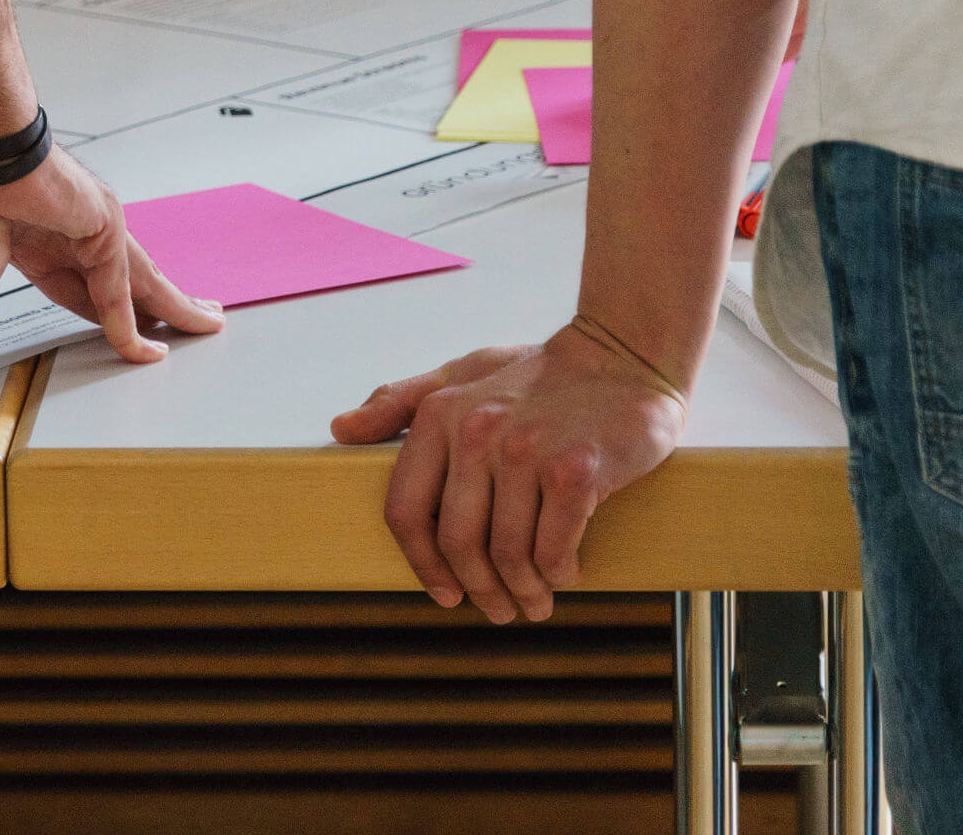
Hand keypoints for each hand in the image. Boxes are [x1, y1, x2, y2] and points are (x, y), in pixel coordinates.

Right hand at [0, 146, 224, 396]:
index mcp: (36, 243)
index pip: (81, 291)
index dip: (107, 318)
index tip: (126, 338)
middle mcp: (71, 234)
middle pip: (124, 285)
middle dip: (156, 307)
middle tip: (187, 326)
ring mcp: (91, 228)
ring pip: (139, 283)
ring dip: (172, 307)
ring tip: (205, 325)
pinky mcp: (102, 225)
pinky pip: (118, 288)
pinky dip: (130, 321)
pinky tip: (147, 348)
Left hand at [329, 325, 686, 621]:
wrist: (623, 353)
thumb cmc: (537, 374)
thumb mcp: (461, 375)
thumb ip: (400, 401)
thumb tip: (339, 429)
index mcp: (438, 414)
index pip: (407, 511)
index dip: (421, 563)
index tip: (444, 593)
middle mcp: (476, 431)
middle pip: (458, 543)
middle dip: (478, 589)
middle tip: (498, 609)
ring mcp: (526, 450)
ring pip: (508, 554)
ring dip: (523, 590)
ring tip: (536, 600)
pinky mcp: (576, 469)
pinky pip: (554, 548)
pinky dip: (558, 573)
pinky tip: (566, 573)